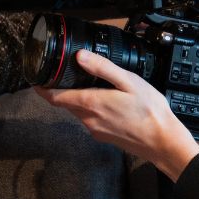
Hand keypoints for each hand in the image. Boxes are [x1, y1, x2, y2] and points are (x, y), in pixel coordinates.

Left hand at [35, 50, 198, 180]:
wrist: (163, 142)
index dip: (43, 89)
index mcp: (91, 103)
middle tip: (61, 77)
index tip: (36, 81)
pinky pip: (90, 120)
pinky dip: (91, 109)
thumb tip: (80, 57)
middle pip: (65, 104)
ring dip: (77, 100)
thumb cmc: (150, 112)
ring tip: (86, 86)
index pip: (55, 98)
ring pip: (78, 112)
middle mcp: (89, 119)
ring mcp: (96, 130)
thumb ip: (102, 68)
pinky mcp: (104, 136)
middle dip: (60, 91)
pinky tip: (106, 103)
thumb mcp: (128, 81)